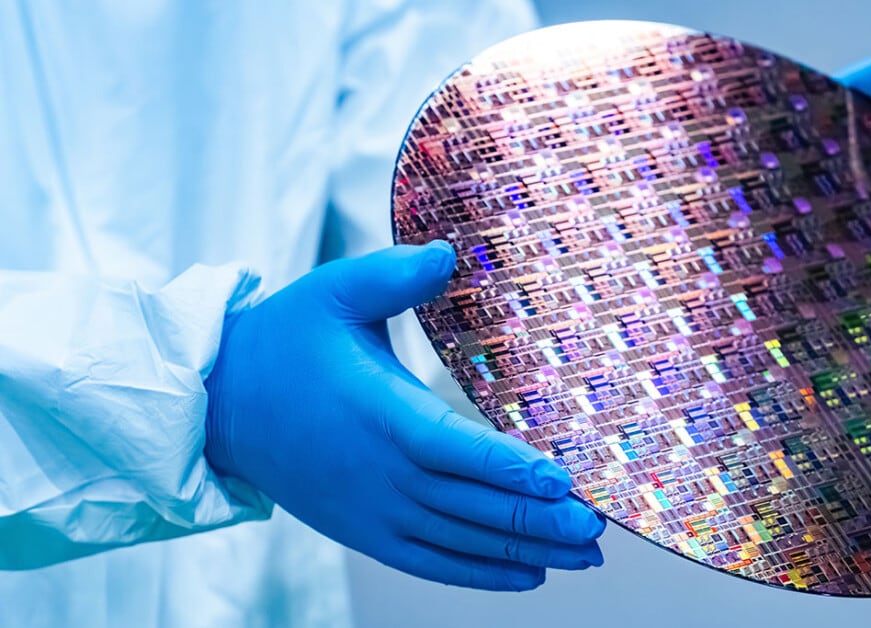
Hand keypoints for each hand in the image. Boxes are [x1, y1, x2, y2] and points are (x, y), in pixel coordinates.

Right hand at [203, 243, 604, 590]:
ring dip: (525, 549)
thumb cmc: (286, 341)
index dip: (509, 468)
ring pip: (461, 539)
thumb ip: (392, 276)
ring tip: (585, 556)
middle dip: (537, 519)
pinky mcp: (365, 532)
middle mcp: (380, 474)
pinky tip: (528, 576)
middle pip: (471, 505)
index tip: (562, 481)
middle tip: (599, 528)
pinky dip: (480, 574)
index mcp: (379, 414)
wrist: (220, 404)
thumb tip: (448, 252)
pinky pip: (430, 562)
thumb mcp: (333, 293)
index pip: (454, 448)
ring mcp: (372, 512)